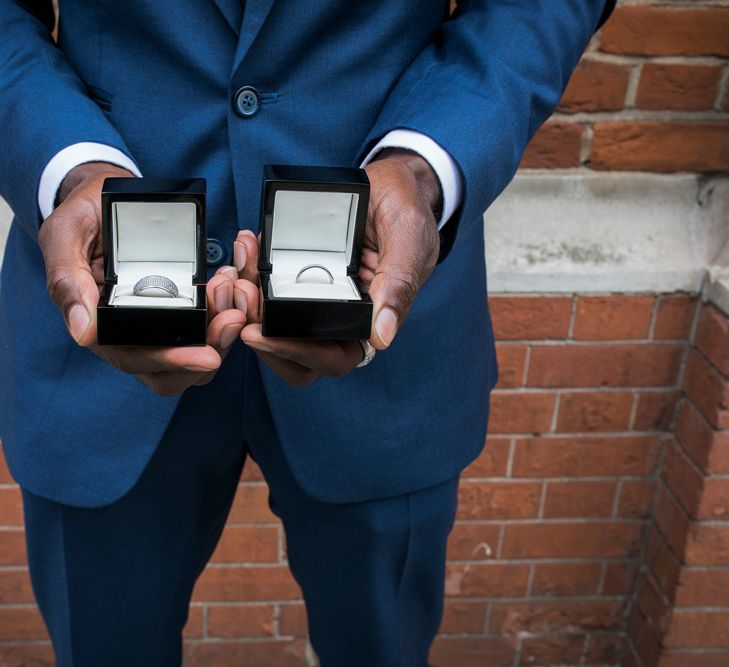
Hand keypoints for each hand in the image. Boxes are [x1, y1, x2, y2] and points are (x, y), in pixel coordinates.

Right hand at [38, 162, 244, 395]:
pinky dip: (227, 308)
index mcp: (101, 328)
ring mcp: (160, 322)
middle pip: (177, 368)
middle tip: (234, 319)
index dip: (173, 363)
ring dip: (224, 331)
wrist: (104, 197)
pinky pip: (210, 322)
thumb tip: (83, 333)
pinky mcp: (182, 306)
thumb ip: (67, 280)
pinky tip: (235, 283)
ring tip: (238, 297)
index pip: (138, 361)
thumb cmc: (82, 218)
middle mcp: (132, 334)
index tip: (208, 358)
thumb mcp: (65, 237)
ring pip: (199, 349)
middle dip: (212, 348)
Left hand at [230, 149, 440, 386]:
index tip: (260, 335)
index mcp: (370, 321)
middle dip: (260, 331)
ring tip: (236, 270)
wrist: (393, 180)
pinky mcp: (300, 272)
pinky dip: (251, 270)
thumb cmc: (406, 211)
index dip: (295, 353)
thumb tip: (382, 337)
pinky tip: (245, 247)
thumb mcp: (407, 240)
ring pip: (274, 322)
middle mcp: (341, 315)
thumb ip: (397, 285)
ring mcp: (317, 295)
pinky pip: (268, 284)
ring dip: (247, 302)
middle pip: (293, 351)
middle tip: (240, 295)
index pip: (331, 357)